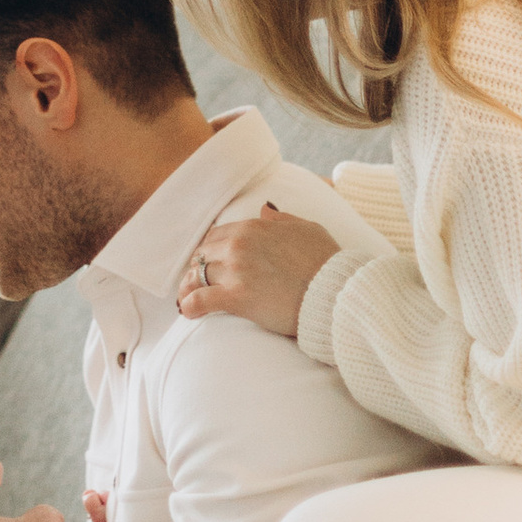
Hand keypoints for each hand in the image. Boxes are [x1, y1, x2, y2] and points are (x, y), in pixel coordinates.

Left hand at [176, 202, 334, 339]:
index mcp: (253, 227)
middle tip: (195, 284)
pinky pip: (200, 300)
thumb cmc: (327, 262)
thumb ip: (281, 219)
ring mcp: (236, 270)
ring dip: (189, 288)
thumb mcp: (307, 229)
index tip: (209, 263)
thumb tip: (264, 210)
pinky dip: (190, 306)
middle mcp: (239, 245)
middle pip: (203, 255)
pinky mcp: (236, 297)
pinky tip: (188, 312)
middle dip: (197, 269)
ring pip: (197, 276)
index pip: (216, 236)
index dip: (210, 251)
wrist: (336, 292)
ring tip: (186, 299)